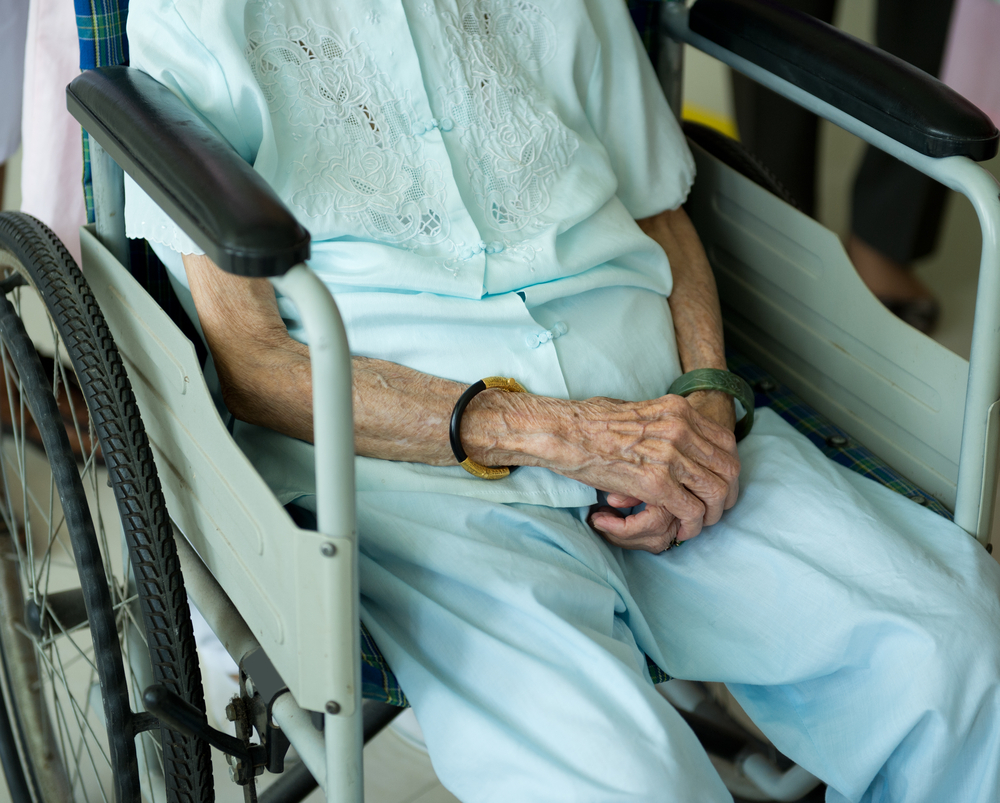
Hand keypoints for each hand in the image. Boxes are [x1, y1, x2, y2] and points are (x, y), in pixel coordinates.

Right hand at [586, 391, 739, 551]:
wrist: (564, 432)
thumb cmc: (590, 423)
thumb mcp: (639, 411)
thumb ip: (663, 424)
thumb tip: (672, 438)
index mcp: (679, 411)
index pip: (726, 443)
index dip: (728, 469)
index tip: (720, 485)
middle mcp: (681, 430)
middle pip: (728, 468)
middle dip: (726, 495)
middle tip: (715, 511)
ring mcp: (670, 456)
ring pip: (715, 493)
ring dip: (711, 514)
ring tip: (698, 524)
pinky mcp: (656, 482)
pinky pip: (691, 511)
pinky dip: (691, 525)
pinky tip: (681, 530)